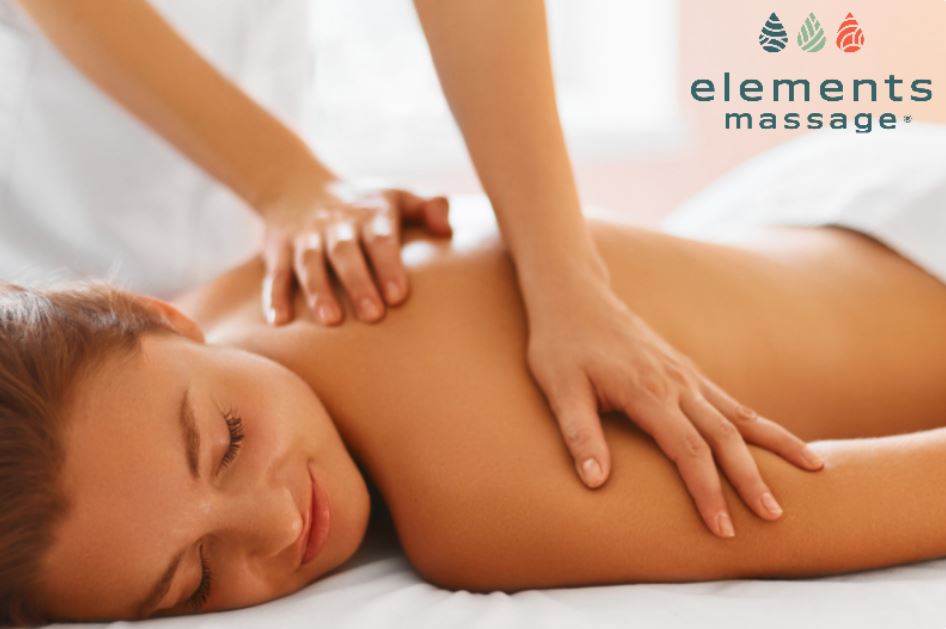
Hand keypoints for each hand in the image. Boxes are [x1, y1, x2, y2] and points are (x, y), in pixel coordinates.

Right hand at [260, 180, 451, 325]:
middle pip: (346, 254)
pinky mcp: (277, 249)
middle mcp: (336, 225)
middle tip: (374, 316)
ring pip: (310, 263)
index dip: (389, 266)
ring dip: (318, 291)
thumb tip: (448, 228)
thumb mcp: (395, 195)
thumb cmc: (362, 203)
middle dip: (358, 284)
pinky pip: (275, 272)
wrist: (295, 181)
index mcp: (369, 215)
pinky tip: (280, 321)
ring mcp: (304, 237)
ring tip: (331, 321)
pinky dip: (274, 295)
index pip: (381, 240)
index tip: (400, 295)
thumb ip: (427, 209)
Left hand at [526, 280, 824, 538]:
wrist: (575, 297)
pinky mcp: (687, 371)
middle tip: (776, 518)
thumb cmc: (561, 346)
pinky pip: (731, 400)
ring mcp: (686, 375)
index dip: (707, 491)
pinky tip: (776, 441)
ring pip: (740, 415)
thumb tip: (596, 484)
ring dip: (776, 444)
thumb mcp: (559, 390)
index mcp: (646, 391)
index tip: (722, 528)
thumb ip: (579, 435)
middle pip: (724, 436)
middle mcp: (676, 383)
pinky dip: (758, 423)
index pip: (687, 450)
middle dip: (752, 479)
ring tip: (815, 470)